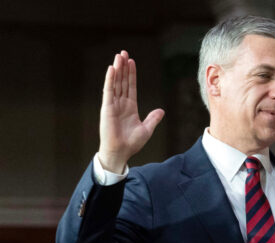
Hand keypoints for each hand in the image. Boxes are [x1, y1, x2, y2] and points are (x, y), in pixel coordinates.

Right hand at [98, 51, 163, 172]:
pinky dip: (110, 79)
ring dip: (117, 69)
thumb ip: (153, 118)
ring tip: (118, 56)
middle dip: (123, 67)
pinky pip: (108, 91)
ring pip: (115, 83)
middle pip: (122, 81)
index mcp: (130, 107)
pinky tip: (112, 68)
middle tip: (123, 52)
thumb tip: (161, 110)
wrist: (120, 152)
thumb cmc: (131, 143)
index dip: (131, 74)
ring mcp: (113, 105)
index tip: (132, 61)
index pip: (130, 86)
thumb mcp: (146, 129)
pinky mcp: (107, 108)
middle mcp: (120, 104)